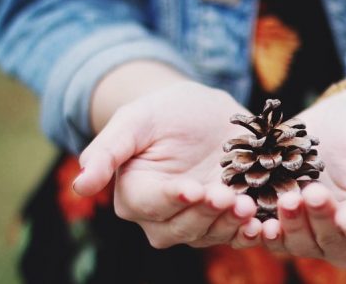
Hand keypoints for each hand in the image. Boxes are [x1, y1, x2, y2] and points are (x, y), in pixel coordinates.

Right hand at [74, 81, 263, 248]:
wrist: (204, 111)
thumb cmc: (163, 111)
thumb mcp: (136, 119)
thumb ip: (108, 150)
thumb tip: (80, 185)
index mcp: (134, 193)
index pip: (149, 204)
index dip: (171, 199)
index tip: (192, 189)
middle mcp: (162, 215)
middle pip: (180, 228)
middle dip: (205, 213)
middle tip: (228, 196)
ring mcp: (196, 220)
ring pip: (209, 234)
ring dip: (230, 224)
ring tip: (249, 205)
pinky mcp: (225, 218)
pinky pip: (236, 234)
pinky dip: (250, 233)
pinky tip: (265, 225)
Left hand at [260, 89, 345, 265]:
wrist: (345, 116)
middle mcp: (342, 236)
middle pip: (330, 242)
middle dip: (319, 220)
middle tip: (311, 193)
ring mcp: (308, 228)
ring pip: (297, 242)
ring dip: (289, 226)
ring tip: (286, 201)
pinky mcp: (279, 214)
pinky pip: (267, 230)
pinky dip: (258, 226)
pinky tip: (252, 211)